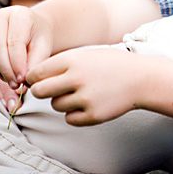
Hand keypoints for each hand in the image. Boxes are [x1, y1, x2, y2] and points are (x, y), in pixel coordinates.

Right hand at [0, 5, 53, 87]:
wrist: (31, 29)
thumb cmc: (37, 38)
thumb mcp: (44, 47)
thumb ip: (36, 62)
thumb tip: (24, 80)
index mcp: (19, 14)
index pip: (14, 42)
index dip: (17, 64)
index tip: (22, 80)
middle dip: (5, 70)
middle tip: (15, 84)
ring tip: (7, 78)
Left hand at [27, 47, 143, 126]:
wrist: (140, 78)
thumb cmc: (109, 64)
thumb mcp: (85, 54)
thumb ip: (60, 64)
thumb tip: (32, 78)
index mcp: (72, 59)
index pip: (37, 72)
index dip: (33, 78)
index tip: (37, 80)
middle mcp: (77, 78)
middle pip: (40, 91)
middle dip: (40, 92)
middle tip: (49, 91)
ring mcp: (85, 98)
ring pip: (55, 105)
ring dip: (61, 102)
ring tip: (78, 94)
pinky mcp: (93, 115)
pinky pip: (70, 119)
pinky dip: (74, 114)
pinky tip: (87, 104)